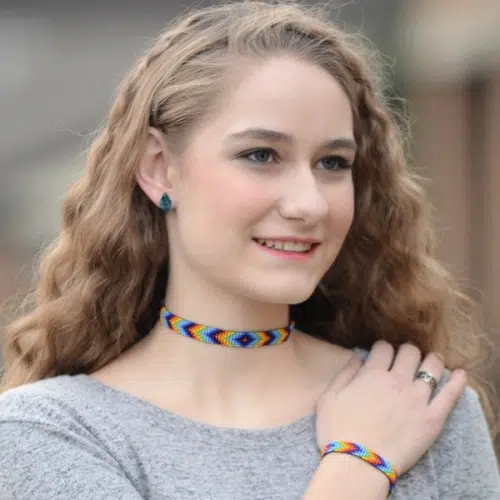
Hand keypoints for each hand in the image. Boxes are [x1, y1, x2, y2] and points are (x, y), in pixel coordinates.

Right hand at [315, 340, 466, 474]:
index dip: (382, 347)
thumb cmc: (338, 431)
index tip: (381, 353)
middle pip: (409, 352)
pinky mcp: (432, 418)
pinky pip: (450, 395)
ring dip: (431, 360)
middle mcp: (397, 381)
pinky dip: (458, 381)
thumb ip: (344, 373)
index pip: (383, 348)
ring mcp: (417, 398)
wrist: (358, 464)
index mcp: (372, 374)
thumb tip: (356, 357)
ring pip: (432, 367)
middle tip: (405, 358)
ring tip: (431, 361)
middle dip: (406, 351)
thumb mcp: (329, 397)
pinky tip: (461, 374)